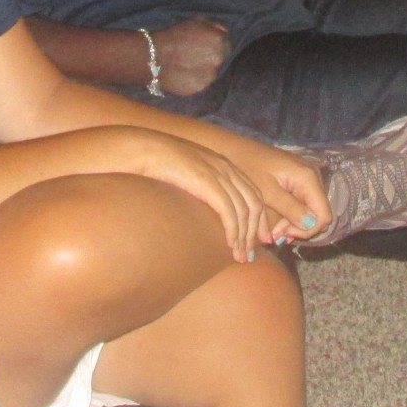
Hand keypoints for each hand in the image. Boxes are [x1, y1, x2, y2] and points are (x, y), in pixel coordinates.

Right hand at [126, 129, 290, 262]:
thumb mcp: (189, 173)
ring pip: (245, 211)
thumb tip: (204, 211)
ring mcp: (219, 174)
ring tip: (239, 257)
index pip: (254, 194)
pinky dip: (233, 231)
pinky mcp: (208, 183)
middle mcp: (227, 168)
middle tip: (249, 255)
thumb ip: (202, 186)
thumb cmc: (161, 164)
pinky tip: (229, 245)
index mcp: (225, 164)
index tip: (257, 239)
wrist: (146, 149)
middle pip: (255, 204)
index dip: (260, 219)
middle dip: (255, 232)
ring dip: (244, 238)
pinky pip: (230, 213)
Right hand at [152, 18, 230, 96]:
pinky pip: (202, 83)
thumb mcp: (196, 21)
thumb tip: (224, 33)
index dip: (216, 44)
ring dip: (205, 69)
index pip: (227, 44)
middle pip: (221, 59)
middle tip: (197, 56)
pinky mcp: (200, 88)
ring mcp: (210, 76)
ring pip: (212, 73)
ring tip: (189, 66)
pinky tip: (185, 74)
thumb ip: (215, 26)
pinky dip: (196, 79)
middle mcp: (218, 59)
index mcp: (219, 40)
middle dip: (212, 57)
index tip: (206, 45)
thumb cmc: (174, 35)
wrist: (153, 56)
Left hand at [227, 139, 332, 247]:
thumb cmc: (249, 167)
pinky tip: (277, 223)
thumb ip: (291, 208)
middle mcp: (313, 177)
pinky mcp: (299, 180)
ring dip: (294, 224)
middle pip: (318, 214)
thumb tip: (311, 224)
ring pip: (310, 210)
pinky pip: (303, 203)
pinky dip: (292, 215)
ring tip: (273, 233)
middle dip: (299, 228)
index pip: (324, 215)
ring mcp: (307, 178)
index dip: (309, 230)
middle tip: (275, 236)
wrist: (236, 149)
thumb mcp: (268, 192)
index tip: (286, 234)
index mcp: (308, 178)